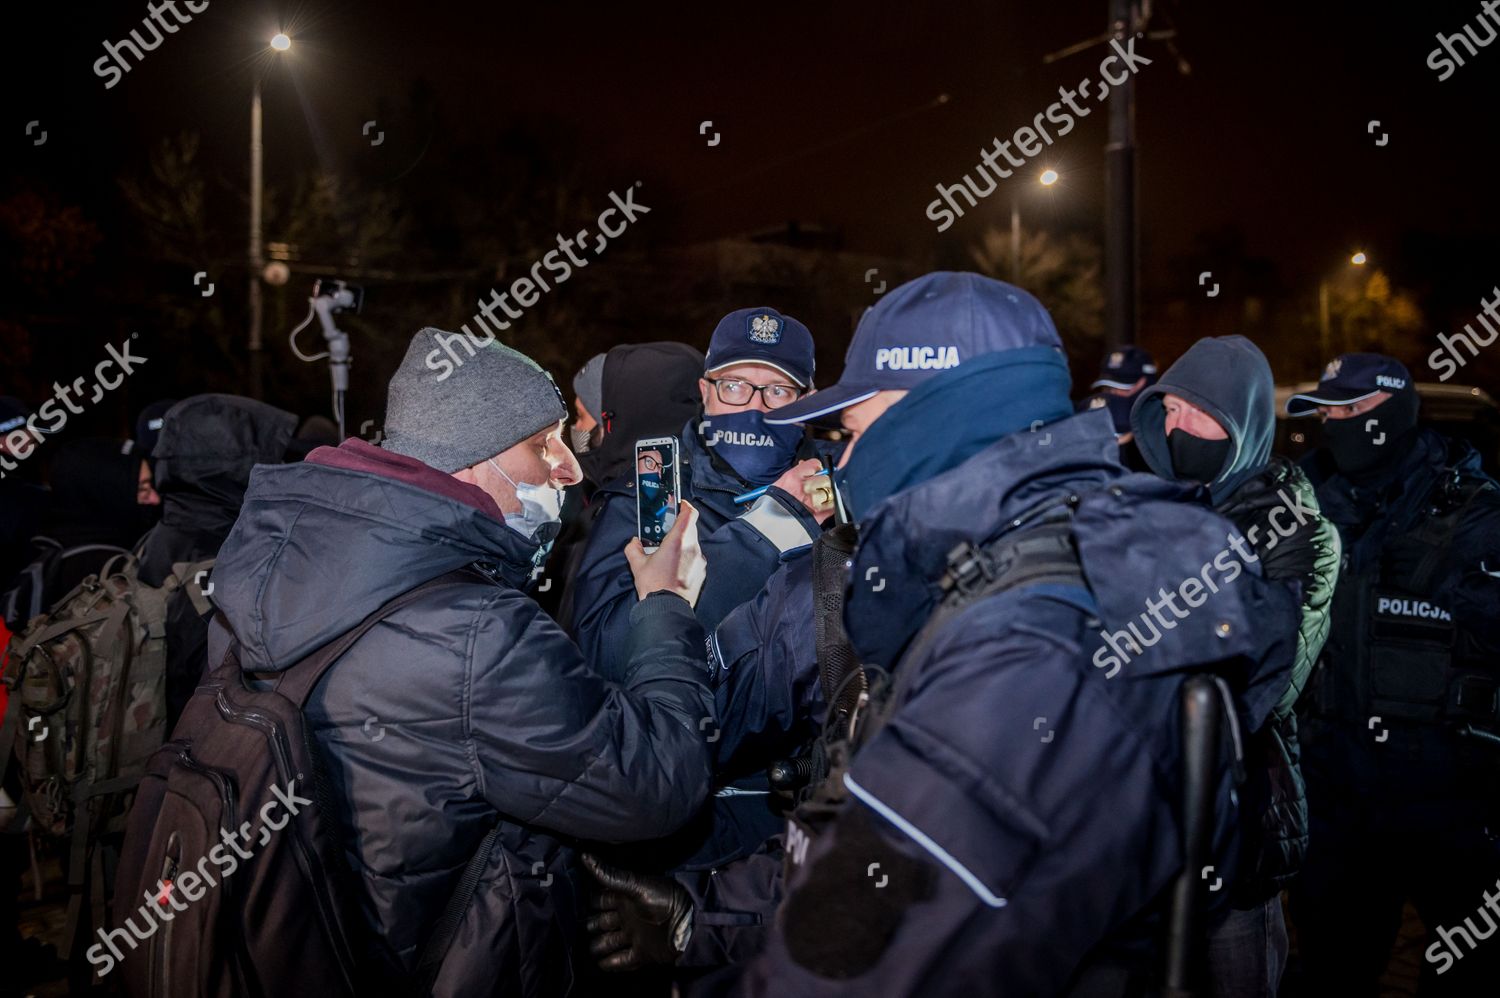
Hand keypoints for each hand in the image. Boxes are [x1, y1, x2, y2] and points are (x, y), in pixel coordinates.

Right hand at [581, 853, 692, 970]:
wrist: (688, 922)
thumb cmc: (663, 898)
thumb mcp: (635, 885)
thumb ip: (608, 875)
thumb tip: (584, 856)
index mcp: (624, 897)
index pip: (597, 901)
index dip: (586, 903)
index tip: (571, 905)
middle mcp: (626, 916)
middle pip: (598, 923)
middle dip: (588, 926)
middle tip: (577, 930)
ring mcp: (633, 935)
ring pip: (607, 943)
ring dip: (597, 946)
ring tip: (588, 949)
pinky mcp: (642, 953)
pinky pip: (621, 961)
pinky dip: (610, 963)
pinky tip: (602, 962)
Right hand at [625, 499, 706, 604]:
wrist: (667, 609)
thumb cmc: (654, 586)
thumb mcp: (637, 565)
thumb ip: (633, 549)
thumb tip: (634, 543)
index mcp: (678, 541)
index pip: (690, 514)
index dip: (686, 507)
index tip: (680, 505)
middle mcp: (693, 548)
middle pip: (691, 528)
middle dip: (680, 526)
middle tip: (668, 530)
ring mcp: (699, 560)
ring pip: (693, 543)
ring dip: (684, 542)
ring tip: (669, 551)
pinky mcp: (702, 572)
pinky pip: (696, 557)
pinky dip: (687, 556)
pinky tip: (676, 566)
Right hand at [772, 458, 832, 519]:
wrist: (769, 525)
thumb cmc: (772, 505)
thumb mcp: (780, 484)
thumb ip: (795, 475)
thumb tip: (805, 466)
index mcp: (793, 477)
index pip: (815, 464)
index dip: (816, 469)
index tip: (815, 473)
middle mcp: (804, 488)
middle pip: (825, 478)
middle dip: (822, 482)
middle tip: (816, 488)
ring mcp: (813, 502)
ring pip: (831, 492)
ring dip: (827, 495)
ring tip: (818, 499)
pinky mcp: (819, 515)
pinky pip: (832, 506)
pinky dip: (829, 506)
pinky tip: (822, 507)